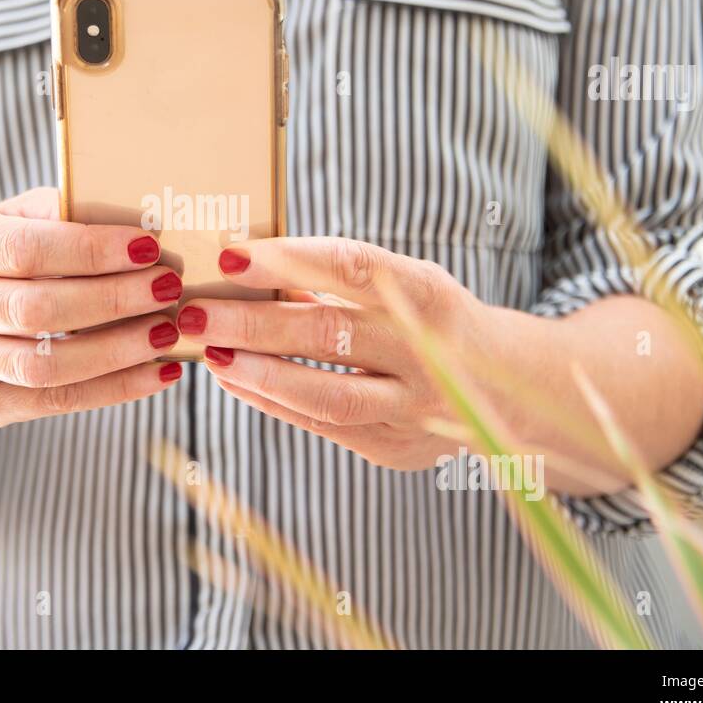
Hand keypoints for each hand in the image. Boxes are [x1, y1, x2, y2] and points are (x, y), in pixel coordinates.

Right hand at [0, 187, 185, 426]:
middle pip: (38, 309)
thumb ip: (54, 213)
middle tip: (169, 286)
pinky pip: (57, 401)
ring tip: (169, 331)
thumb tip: (131, 214)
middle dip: (113, 299)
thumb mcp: (1, 222)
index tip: (148, 244)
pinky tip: (159, 372)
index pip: (26, 250)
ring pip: (47, 365)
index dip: (90, 249)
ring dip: (118, 350)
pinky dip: (116, 389)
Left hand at [175, 237, 486, 470]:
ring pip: (325, 394)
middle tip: (195, 312)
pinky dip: (272, 401)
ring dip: (258, 373)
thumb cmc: (430, 320)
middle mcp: (425, 352)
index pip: (351, 268)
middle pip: (328, 335)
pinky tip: (234, 379)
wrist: (507, 389)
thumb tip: (247, 265)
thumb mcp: (406, 285)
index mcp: (427, 294)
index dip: (288, 261)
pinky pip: (322, 425)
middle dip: (252, 324)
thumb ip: (341, 280)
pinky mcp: (394, 448)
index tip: (231, 255)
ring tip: (209, 353)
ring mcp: (413, 406)